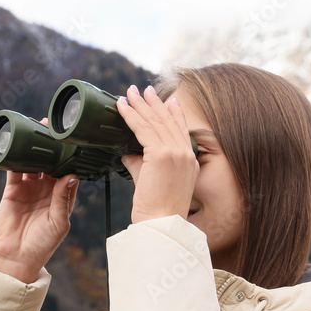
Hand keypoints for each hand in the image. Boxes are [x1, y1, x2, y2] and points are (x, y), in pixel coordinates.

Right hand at [0, 118, 78, 282]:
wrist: (16, 257)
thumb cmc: (43, 245)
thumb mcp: (58, 223)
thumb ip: (63, 200)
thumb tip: (70, 176)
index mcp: (63, 195)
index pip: (69, 170)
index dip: (71, 156)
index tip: (74, 141)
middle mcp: (47, 188)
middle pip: (51, 161)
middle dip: (52, 145)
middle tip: (53, 128)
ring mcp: (29, 187)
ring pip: (33, 161)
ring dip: (34, 147)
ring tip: (35, 129)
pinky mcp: (12, 189)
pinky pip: (14, 169)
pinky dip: (14, 157)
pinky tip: (15, 145)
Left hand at [117, 85, 197, 223]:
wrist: (161, 222)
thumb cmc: (157, 209)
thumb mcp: (152, 180)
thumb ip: (141, 164)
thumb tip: (127, 154)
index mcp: (189, 160)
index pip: (181, 129)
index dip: (174, 112)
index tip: (168, 99)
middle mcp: (185, 153)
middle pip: (167, 120)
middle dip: (153, 102)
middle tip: (142, 89)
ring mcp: (175, 152)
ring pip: (154, 121)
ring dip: (140, 104)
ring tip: (129, 92)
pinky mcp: (161, 154)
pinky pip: (142, 129)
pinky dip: (130, 115)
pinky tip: (121, 106)